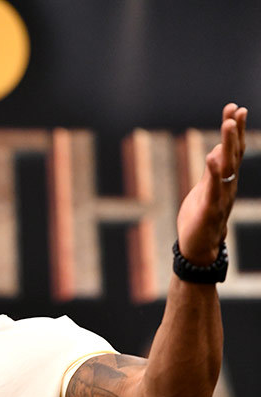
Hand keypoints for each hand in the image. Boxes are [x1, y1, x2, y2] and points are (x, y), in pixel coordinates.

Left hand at [177, 103, 247, 265]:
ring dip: (228, 145)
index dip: (234, 129)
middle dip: (235, 132)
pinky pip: (213, 189)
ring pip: (227, 168)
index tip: (235, 107)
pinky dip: (213, 173)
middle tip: (236, 110)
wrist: (199, 250)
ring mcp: (221, 197)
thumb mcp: (205, 190)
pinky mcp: (210, 210)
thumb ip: (211, 171)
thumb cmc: (201, 219)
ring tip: (228, 124)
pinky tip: (212, 157)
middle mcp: (227, 186)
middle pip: (233, 155)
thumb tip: (217, 150)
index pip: (232, 150)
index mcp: (225, 180)